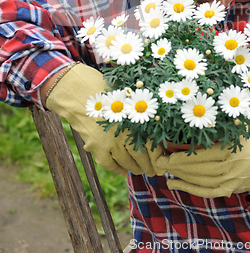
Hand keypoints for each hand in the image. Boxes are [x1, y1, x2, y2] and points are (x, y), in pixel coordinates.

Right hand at [46, 63, 162, 175]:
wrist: (77, 90)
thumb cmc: (105, 89)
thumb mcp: (126, 96)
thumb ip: (138, 111)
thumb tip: (154, 127)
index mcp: (135, 118)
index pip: (152, 144)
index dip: (158, 156)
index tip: (162, 161)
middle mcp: (125, 132)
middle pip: (141, 156)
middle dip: (149, 166)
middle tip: (153, 171)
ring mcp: (110, 142)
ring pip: (127, 162)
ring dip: (135, 169)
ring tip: (140, 170)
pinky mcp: (96, 147)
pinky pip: (109, 164)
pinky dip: (118, 169)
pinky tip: (123, 169)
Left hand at [154, 131, 249, 198]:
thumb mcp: (239, 127)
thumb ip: (219, 123)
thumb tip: (195, 112)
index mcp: (231, 150)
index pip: (201, 154)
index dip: (181, 154)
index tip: (166, 149)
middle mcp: (230, 168)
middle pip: (197, 169)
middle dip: (176, 165)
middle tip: (160, 158)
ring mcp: (229, 182)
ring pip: (198, 180)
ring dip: (179, 175)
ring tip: (165, 168)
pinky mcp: (228, 190)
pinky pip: (204, 192)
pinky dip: (187, 189)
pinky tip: (173, 184)